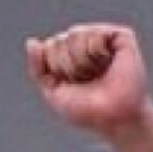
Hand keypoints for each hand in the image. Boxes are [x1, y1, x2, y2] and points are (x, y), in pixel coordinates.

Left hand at [25, 22, 152, 137]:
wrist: (112, 117)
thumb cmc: (84, 110)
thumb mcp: (53, 91)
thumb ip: (38, 67)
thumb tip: (31, 41)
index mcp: (69, 56)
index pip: (48, 47)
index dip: (55, 69)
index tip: (70, 84)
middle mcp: (86, 44)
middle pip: (59, 40)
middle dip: (66, 65)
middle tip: (85, 81)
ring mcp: (103, 38)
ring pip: (75, 33)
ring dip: (81, 61)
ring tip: (96, 73)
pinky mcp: (122, 36)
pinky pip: (95, 33)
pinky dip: (96, 52)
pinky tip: (108, 62)